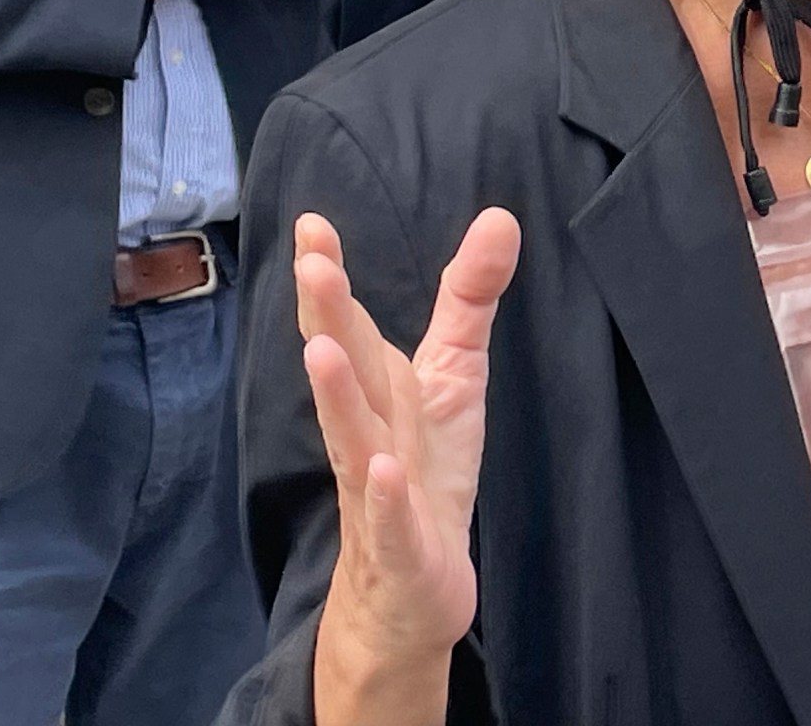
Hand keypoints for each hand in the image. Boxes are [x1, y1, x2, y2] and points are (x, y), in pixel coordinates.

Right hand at [298, 209, 518, 703]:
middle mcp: (368, 436)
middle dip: (327, 319)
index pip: (349, 328)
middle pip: (345, 374)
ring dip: (337, 399)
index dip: (331, 278)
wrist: (409, 594)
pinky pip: (391, 525)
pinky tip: (384, 472)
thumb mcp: (454, 379)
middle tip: (312, 264)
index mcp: (378, 393)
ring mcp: (378, 497)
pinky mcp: (403, 553)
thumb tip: (498, 217)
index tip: (312, 222)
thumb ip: (467, 300)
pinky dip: (385, 500)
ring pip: (354, 443)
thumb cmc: (424, 476)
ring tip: (321, 351)